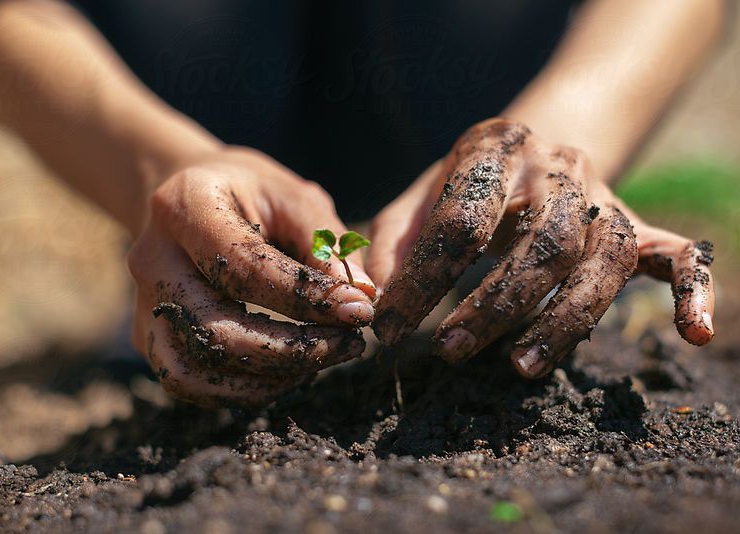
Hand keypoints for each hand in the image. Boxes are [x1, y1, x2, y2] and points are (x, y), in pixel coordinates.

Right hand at [128, 147, 375, 406]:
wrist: (190, 198)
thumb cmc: (251, 194)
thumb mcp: (293, 197)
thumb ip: (326, 243)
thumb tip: (362, 296)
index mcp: (185, 207)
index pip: (245, 268)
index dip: (307, 298)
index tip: (359, 310)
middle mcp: (152, 258)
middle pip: (216, 330)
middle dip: (292, 350)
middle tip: (349, 346)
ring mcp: (144, 302)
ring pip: (197, 369)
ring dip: (268, 380)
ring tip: (322, 360)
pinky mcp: (148, 335)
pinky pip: (190, 381)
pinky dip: (243, 389)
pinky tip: (289, 372)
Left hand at [367, 118, 714, 377]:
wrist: (531, 144)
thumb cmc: (464, 183)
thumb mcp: (420, 196)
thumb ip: (394, 243)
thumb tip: (373, 303)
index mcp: (494, 148)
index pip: (460, 220)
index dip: (421, 280)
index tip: (388, 329)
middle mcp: (556, 166)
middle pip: (542, 242)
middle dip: (494, 305)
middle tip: (447, 350)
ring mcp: (603, 195)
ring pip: (600, 258)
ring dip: (563, 318)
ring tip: (518, 368)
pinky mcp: (636, 224)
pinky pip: (678, 255)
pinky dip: (693, 291)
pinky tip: (695, 334)